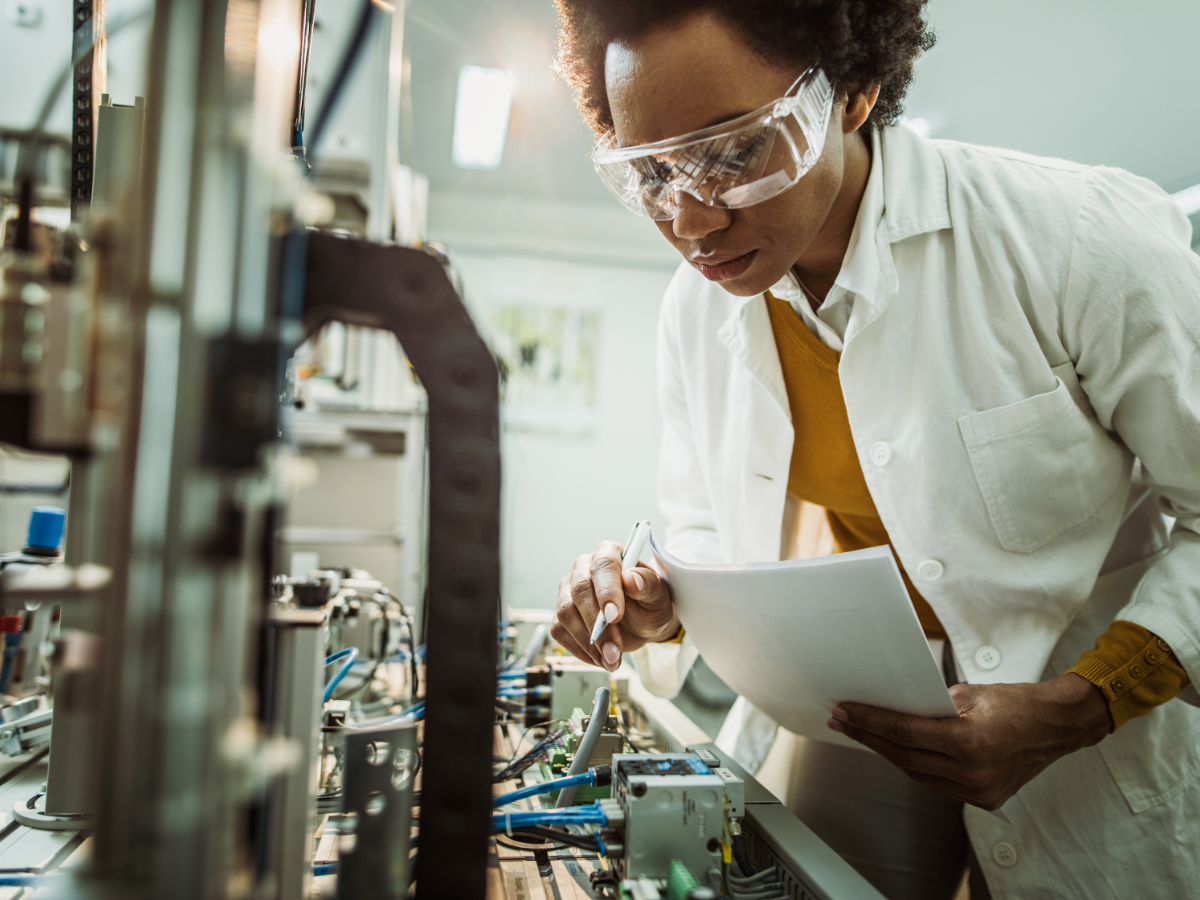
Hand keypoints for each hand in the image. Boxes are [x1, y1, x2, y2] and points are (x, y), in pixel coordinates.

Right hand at [552, 540, 678, 671]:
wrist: (643, 622)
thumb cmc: (650, 603)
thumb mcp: (659, 596)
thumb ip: (648, 585)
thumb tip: (632, 578)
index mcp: (609, 554)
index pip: (603, 566)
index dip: (607, 591)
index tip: (614, 617)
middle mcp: (584, 568)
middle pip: (580, 591)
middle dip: (596, 626)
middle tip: (614, 650)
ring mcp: (569, 590)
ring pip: (565, 613)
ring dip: (588, 642)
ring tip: (612, 660)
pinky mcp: (561, 613)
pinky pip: (560, 631)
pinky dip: (579, 649)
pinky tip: (600, 658)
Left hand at [827, 673, 1112, 810]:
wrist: (1058, 726)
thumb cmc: (1018, 703)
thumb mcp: (970, 694)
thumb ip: (932, 706)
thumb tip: (896, 708)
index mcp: (970, 742)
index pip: (904, 733)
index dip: (870, 722)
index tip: (846, 712)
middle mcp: (973, 772)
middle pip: (905, 756)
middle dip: (869, 737)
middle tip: (843, 721)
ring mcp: (979, 790)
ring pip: (918, 773)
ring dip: (888, 753)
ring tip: (863, 734)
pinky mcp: (984, 798)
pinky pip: (937, 783)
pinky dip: (915, 765)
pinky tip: (897, 750)